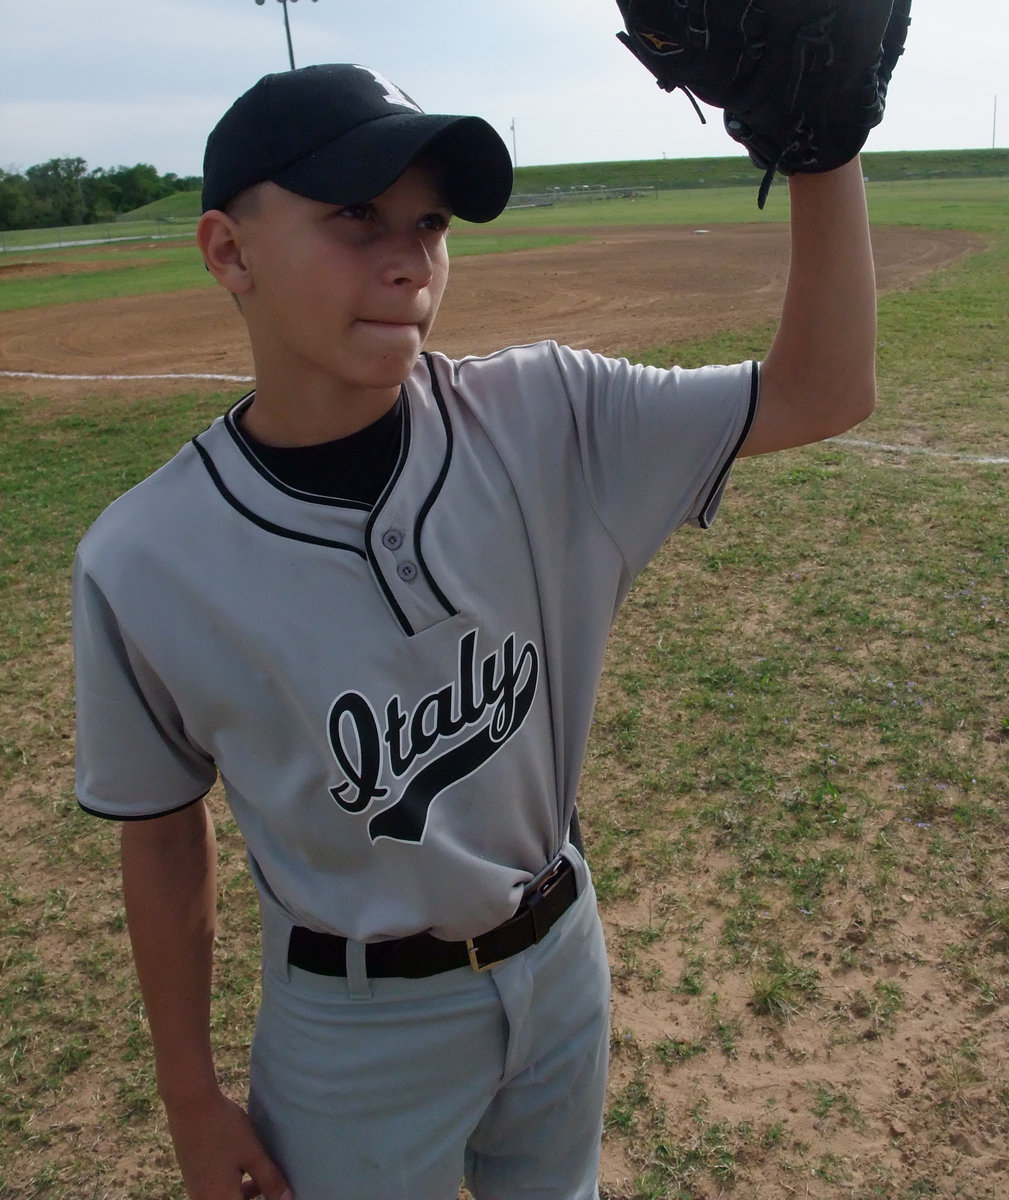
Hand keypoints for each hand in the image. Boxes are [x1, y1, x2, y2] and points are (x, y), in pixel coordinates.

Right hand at [165, 1088, 292, 1199]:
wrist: (190, 1105)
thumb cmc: (224, 1129)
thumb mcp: (253, 1153)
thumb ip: (270, 1180)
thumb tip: (287, 1199)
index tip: (277, 1192)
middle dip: (255, 1198)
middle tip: (272, 1187)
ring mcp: (196, 1191)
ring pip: (227, 1199)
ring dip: (244, 1195)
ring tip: (261, 1180)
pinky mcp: (193, 1178)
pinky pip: (217, 1192)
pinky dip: (233, 1188)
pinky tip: (244, 1169)